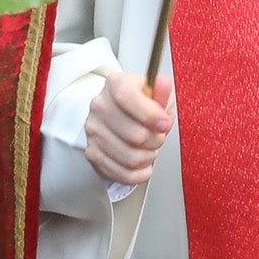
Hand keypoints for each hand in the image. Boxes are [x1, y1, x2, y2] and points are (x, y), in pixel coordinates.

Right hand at [85, 71, 172, 188]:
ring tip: (150, 148)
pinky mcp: (93, 154)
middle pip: (135, 135)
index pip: (126, 98)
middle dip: (156, 140)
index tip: (165, 123)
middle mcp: (99, 107)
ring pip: (132, 158)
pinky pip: (124, 174)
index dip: (150, 114)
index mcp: (114, 85)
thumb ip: (162, 92)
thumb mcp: (157, 93)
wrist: (122, 116)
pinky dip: (141, 173)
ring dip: (149, 156)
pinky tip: (143, 163)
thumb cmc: (142, 105)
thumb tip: (164, 85)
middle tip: (159, 136)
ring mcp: (94, 131)